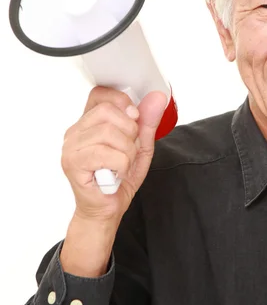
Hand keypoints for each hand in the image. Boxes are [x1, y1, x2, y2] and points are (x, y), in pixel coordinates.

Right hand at [61, 86, 166, 223]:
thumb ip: (147, 122)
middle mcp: (75, 132)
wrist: (106, 211)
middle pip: (108, 111)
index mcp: (88, 123)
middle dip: (129, 131)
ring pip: (109, 133)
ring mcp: (71, 147)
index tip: (134, 118)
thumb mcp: (139, 146)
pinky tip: (116, 174)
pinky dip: (121, 166)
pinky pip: (107, 154)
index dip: (121, 102)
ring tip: (123, 165)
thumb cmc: (118, 179)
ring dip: (127, 152)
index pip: (100, 93)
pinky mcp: (73, 163)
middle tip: (128, 150)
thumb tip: (157, 97)